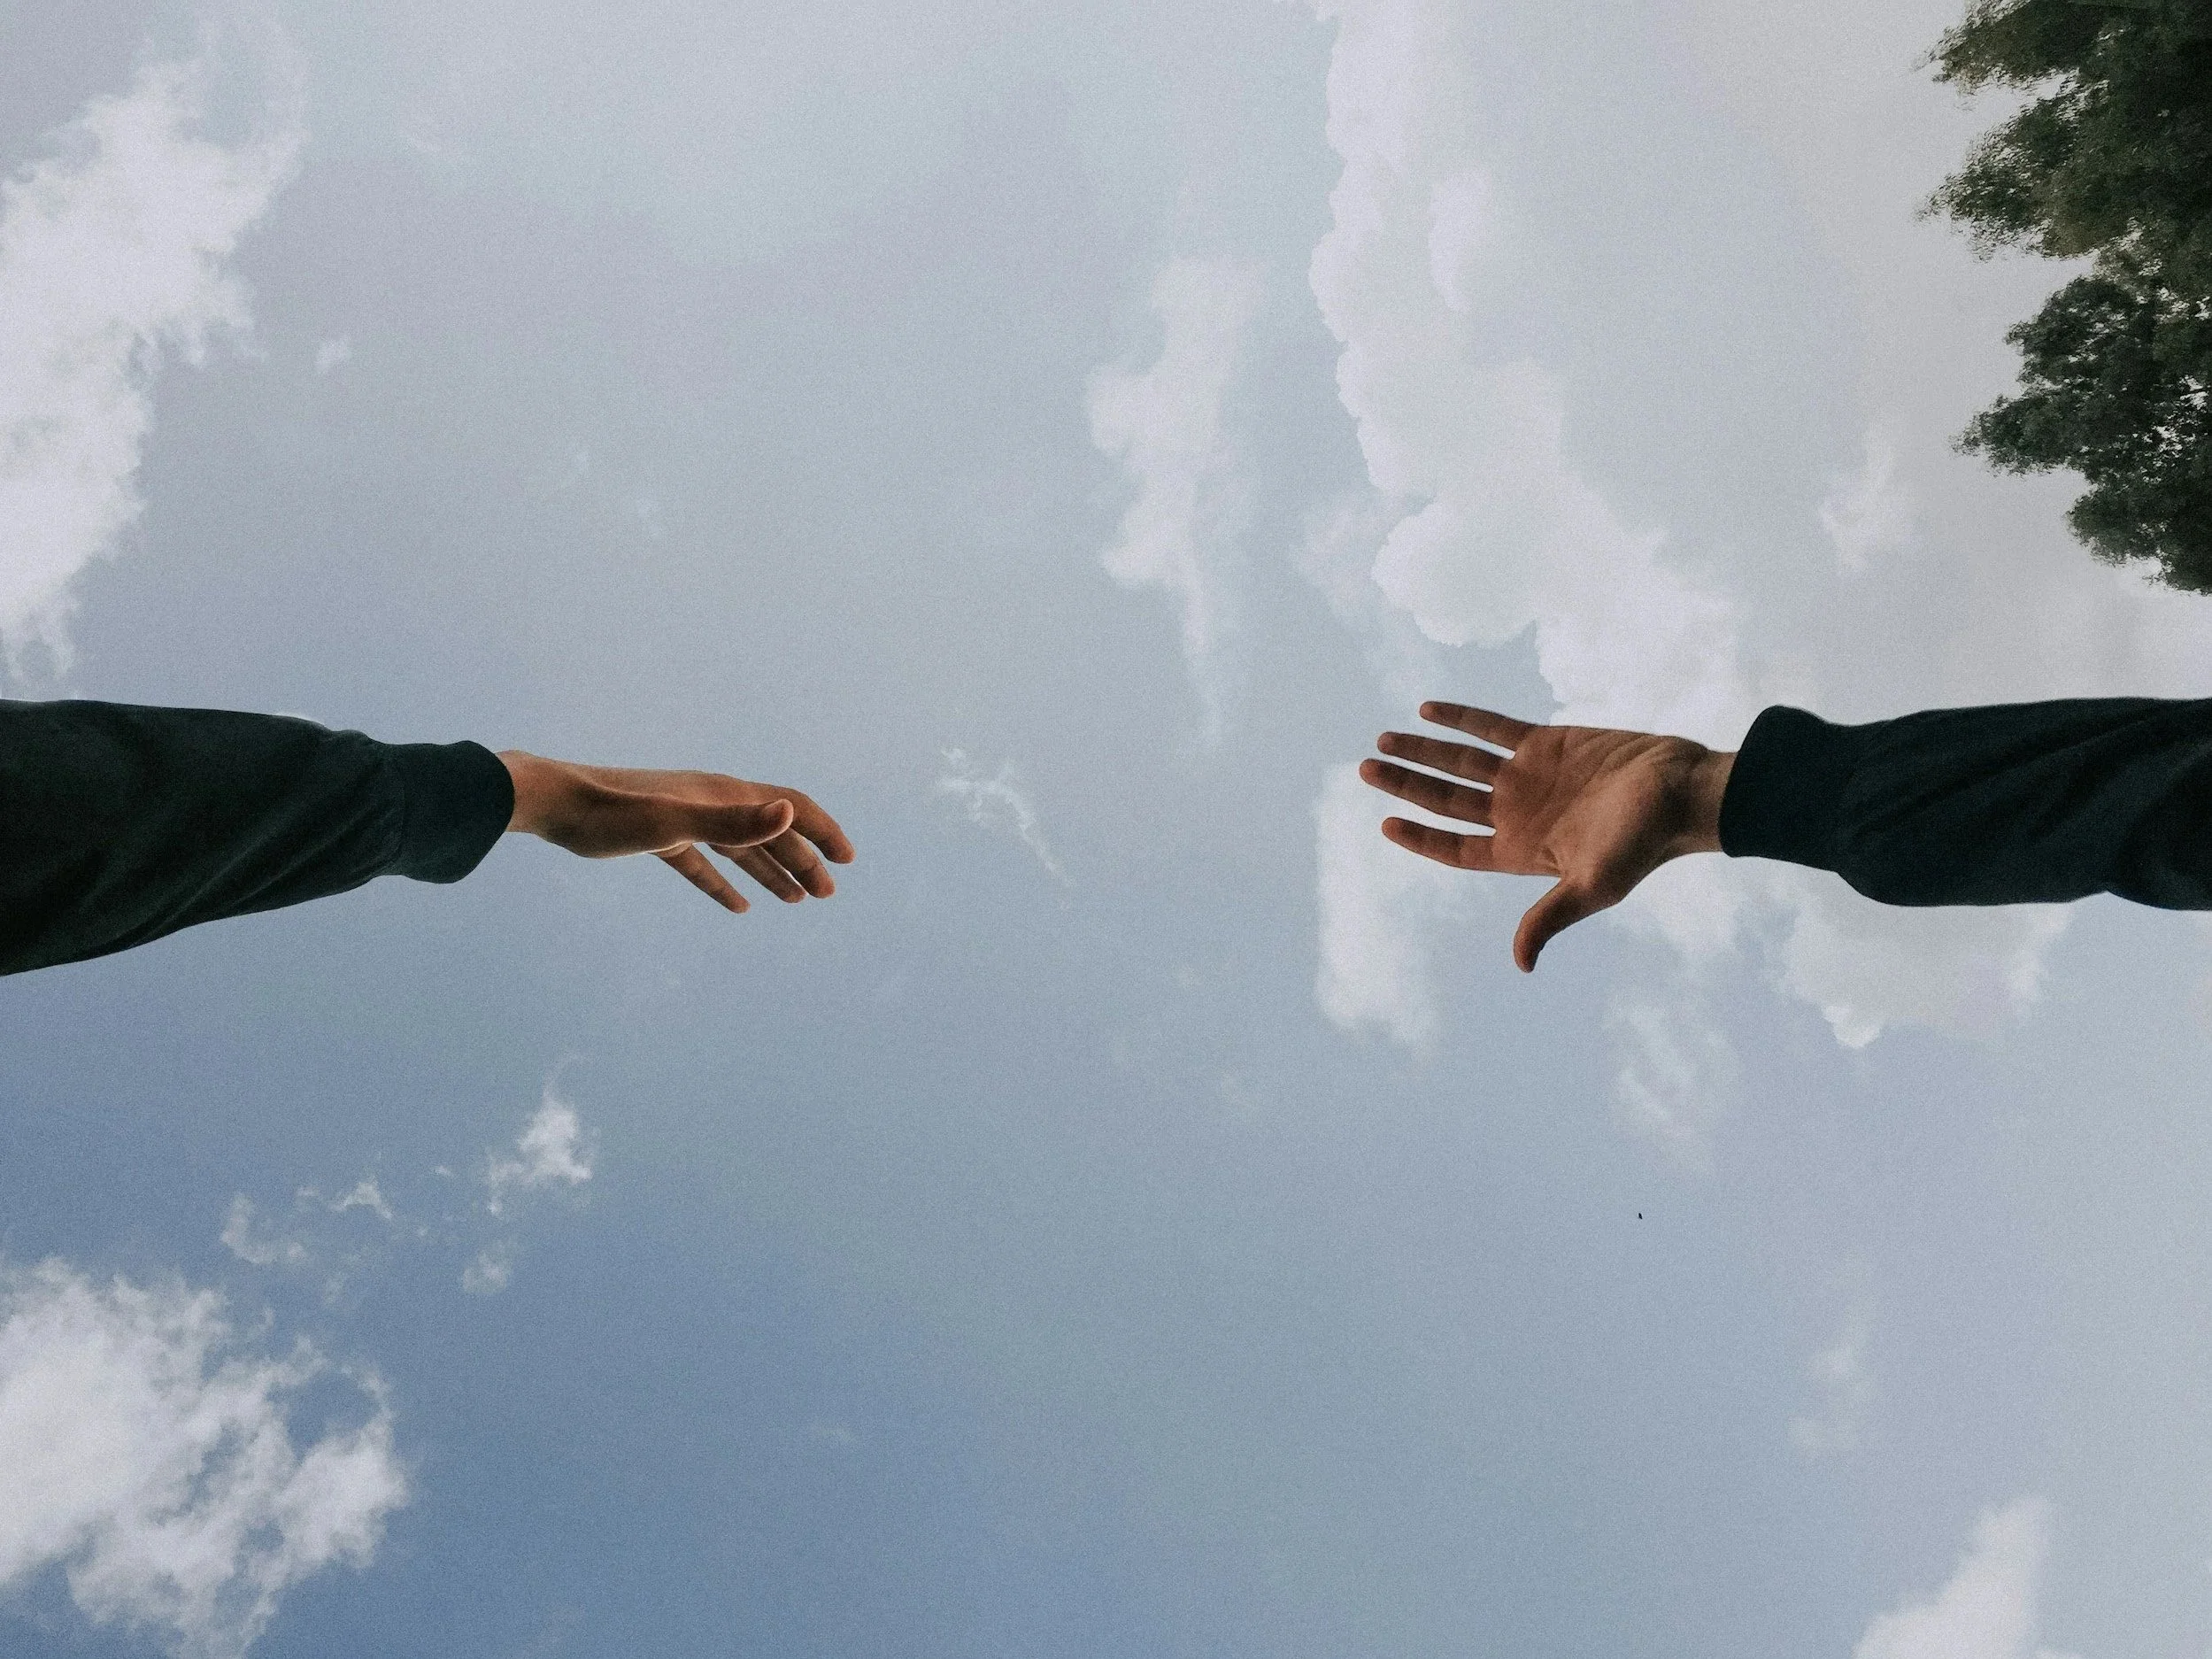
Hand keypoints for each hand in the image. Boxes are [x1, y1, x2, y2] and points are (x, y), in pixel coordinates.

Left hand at [499, 751, 854, 913]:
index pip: (789, 806)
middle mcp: (710, 802)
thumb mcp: (674, 824)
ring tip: (796, 901)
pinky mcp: (659, 838)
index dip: (822, 831)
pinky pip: (704, 864)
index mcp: (722, 794)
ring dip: (771, 872)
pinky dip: (725, 883)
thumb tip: (789, 813)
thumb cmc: (609, 814)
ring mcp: (685, 819)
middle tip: (826, 894)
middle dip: (803, 860)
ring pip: (741, 848)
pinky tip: (737, 907)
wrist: (553, 803)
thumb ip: (734, 822)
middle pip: (770, 830)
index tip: (847, 860)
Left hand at [1359, 703, 1732, 971]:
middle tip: (1365, 769)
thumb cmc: (1642, 843)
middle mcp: (1516, 814)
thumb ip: (1548, 918)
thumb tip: (1521, 965)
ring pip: (1461, 761)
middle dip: (1406, 784)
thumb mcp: (1592, 886)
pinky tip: (1426, 711)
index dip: (1420, 838)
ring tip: (1383, 740)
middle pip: (1446, 800)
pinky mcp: (1546, 743)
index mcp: (1520, 852)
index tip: (1385, 822)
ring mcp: (1528, 777)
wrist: (1682, 790)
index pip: (1455, 848)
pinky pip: (1492, 728)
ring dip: (1423, 750)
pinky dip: (1460, 719)